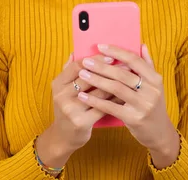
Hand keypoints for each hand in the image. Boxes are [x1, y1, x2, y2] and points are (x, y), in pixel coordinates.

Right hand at [35, 53, 118, 168]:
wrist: (63, 136)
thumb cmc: (68, 108)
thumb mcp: (63, 89)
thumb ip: (69, 70)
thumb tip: (76, 51)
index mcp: (58, 84)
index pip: (77, 66)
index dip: (94, 60)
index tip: (110, 56)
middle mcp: (62, 95)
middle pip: (89, 77)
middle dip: (109, 70)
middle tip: (126, 64)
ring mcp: (71, 109)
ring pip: (98, 92)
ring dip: (116, 84)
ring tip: (130, 77)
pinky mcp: (81, 122)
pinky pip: (103, 107)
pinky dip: (116, 100)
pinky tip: (126, 95)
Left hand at [76, 44, 179, 167]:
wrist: (159, 133)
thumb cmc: (152, 104)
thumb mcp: (154, 85)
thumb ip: (148, 64)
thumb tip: (141, 44)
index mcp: (155, 79)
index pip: (134, 60)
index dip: (116, 51)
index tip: (100, 46)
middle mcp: (151, 91)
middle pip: (122, 74)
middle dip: (102, 66)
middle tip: (85, 61)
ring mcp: (143, 105)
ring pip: (116, 88)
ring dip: (97, 80)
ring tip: (82, 74)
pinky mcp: (134, 119)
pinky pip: (111, 106)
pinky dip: (96, 100)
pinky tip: (83, 95)